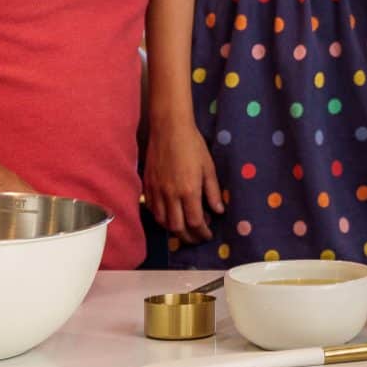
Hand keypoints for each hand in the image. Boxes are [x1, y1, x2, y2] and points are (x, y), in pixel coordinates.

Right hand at [144, 119, 225, 243]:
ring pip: (162, 221)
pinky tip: (169, 216)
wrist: (169, 128)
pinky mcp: (147, 186)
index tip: (208, 235)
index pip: (195, 223)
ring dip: (174, 230)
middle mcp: (170, 195)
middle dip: (189, 237)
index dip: (202, 233)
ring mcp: (156, 191)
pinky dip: (161, 218)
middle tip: (197, 238)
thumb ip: (213, 192)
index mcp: (188, 191)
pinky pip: (152, 210)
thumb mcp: (209, 168)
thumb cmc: (193, 145)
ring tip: (184, 229)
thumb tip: (219, 211)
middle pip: (177, 228)